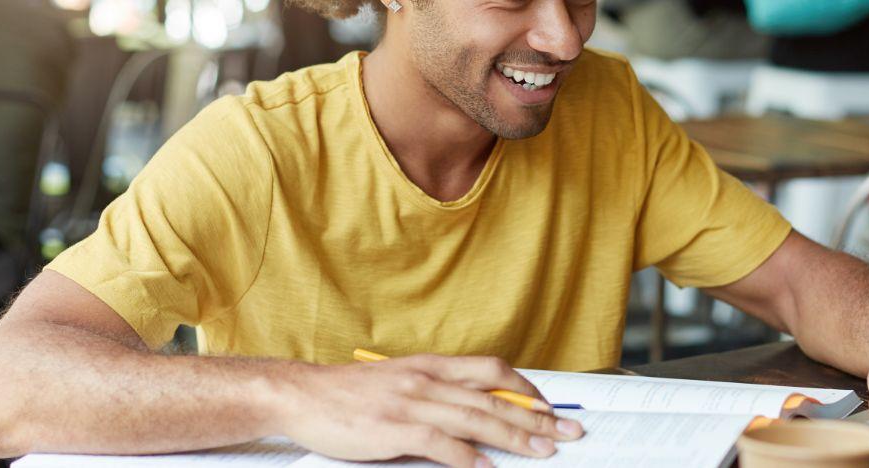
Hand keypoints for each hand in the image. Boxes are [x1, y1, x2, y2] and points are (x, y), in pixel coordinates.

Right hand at [272, 355, 584, 466]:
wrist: (302, 395)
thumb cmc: (348, 394)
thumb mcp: (399, 381)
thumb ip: (435, 392)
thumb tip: (474, 411)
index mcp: (430, 365)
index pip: (492, 371)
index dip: (526, 389)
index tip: (550, 406)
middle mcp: (428, 379)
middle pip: (495, 398)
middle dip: (537, 417)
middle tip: (567, 431)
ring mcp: (412, 403)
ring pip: (478, 419)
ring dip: (516, 437)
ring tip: (543, 450)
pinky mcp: (396, 428)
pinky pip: (443, 444)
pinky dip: (470, 457)